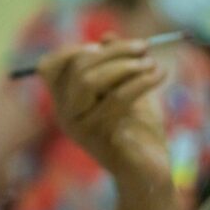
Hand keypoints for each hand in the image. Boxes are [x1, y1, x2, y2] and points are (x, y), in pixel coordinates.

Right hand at [37, 36, 171, 188]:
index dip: (72, 50)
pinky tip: (160, 76)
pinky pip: (117, 100)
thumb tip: (107, 36)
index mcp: (65, 102)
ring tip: (151, 63)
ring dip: (125, 65)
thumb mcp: (127, 89)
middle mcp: (65, 114)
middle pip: (76, 68)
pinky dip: (141, 81)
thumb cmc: (138, 129)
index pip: (49, 67)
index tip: (103, 43)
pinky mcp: (100, 138)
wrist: (152, 172)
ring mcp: (80, 128)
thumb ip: (115, 64)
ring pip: (90, 81)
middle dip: (112, 52)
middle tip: (143, 47)